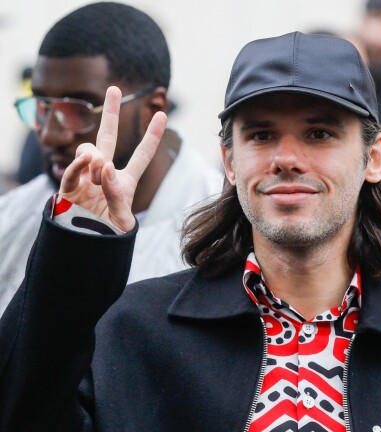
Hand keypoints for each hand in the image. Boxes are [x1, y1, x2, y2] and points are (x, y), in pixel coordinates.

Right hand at [59, 86, 166, 231]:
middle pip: (108, 137)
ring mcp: (86, 175)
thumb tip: (103, 167)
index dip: (152, 136)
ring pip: (90, 150)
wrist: (89, 246)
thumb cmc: (111, 234)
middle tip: (114, 88)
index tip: (163, 114)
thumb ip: (115, 193)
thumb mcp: (122, 217)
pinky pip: (72, 168)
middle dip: (110, 112)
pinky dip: (78, 166)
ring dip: (95, 162)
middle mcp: (106, 172)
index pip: (142, 155)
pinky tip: (86, 165)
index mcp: (126, 180)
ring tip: (98, 180)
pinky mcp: (69, 184)